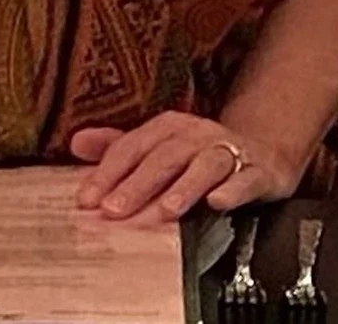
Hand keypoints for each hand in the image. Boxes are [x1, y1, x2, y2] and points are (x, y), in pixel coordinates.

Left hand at [70, 111, 298, 221]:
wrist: (262, 152)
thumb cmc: (198, 154)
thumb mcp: (157, 147)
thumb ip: (117, 147)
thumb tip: (75, 144)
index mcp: (167, 127)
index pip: (131, 147)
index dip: (108, 172)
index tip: (87, 199)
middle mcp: (196, 134)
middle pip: (163, 157)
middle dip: (137, 184)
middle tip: (115, 210)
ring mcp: (228, 151)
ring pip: (203, 167)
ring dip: (183, 188)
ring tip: (165, 210)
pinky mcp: (258, 171)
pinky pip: (245, 179)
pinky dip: (232, 190)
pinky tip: (217, 202)